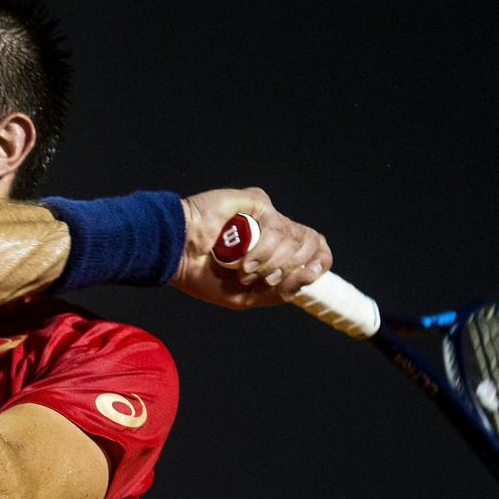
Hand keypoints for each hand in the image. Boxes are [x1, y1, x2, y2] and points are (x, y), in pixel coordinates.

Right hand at [171, 187, 330, 308]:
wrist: (179, 255)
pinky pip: (278, 225)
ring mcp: (267, 215)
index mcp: (276, 251)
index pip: (316, 249)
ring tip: (244, 270)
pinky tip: (244, 258)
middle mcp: (275, 231)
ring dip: (271, 263)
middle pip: (309, 243)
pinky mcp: (257, 201)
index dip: (320, 261)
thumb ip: (281, 292)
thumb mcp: (247, 297)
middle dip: (290, 268)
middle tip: (261, 278)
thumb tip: (311, 275)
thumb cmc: (204, 275)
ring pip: (294, 238)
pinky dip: (264, 248)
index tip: (311, 274)